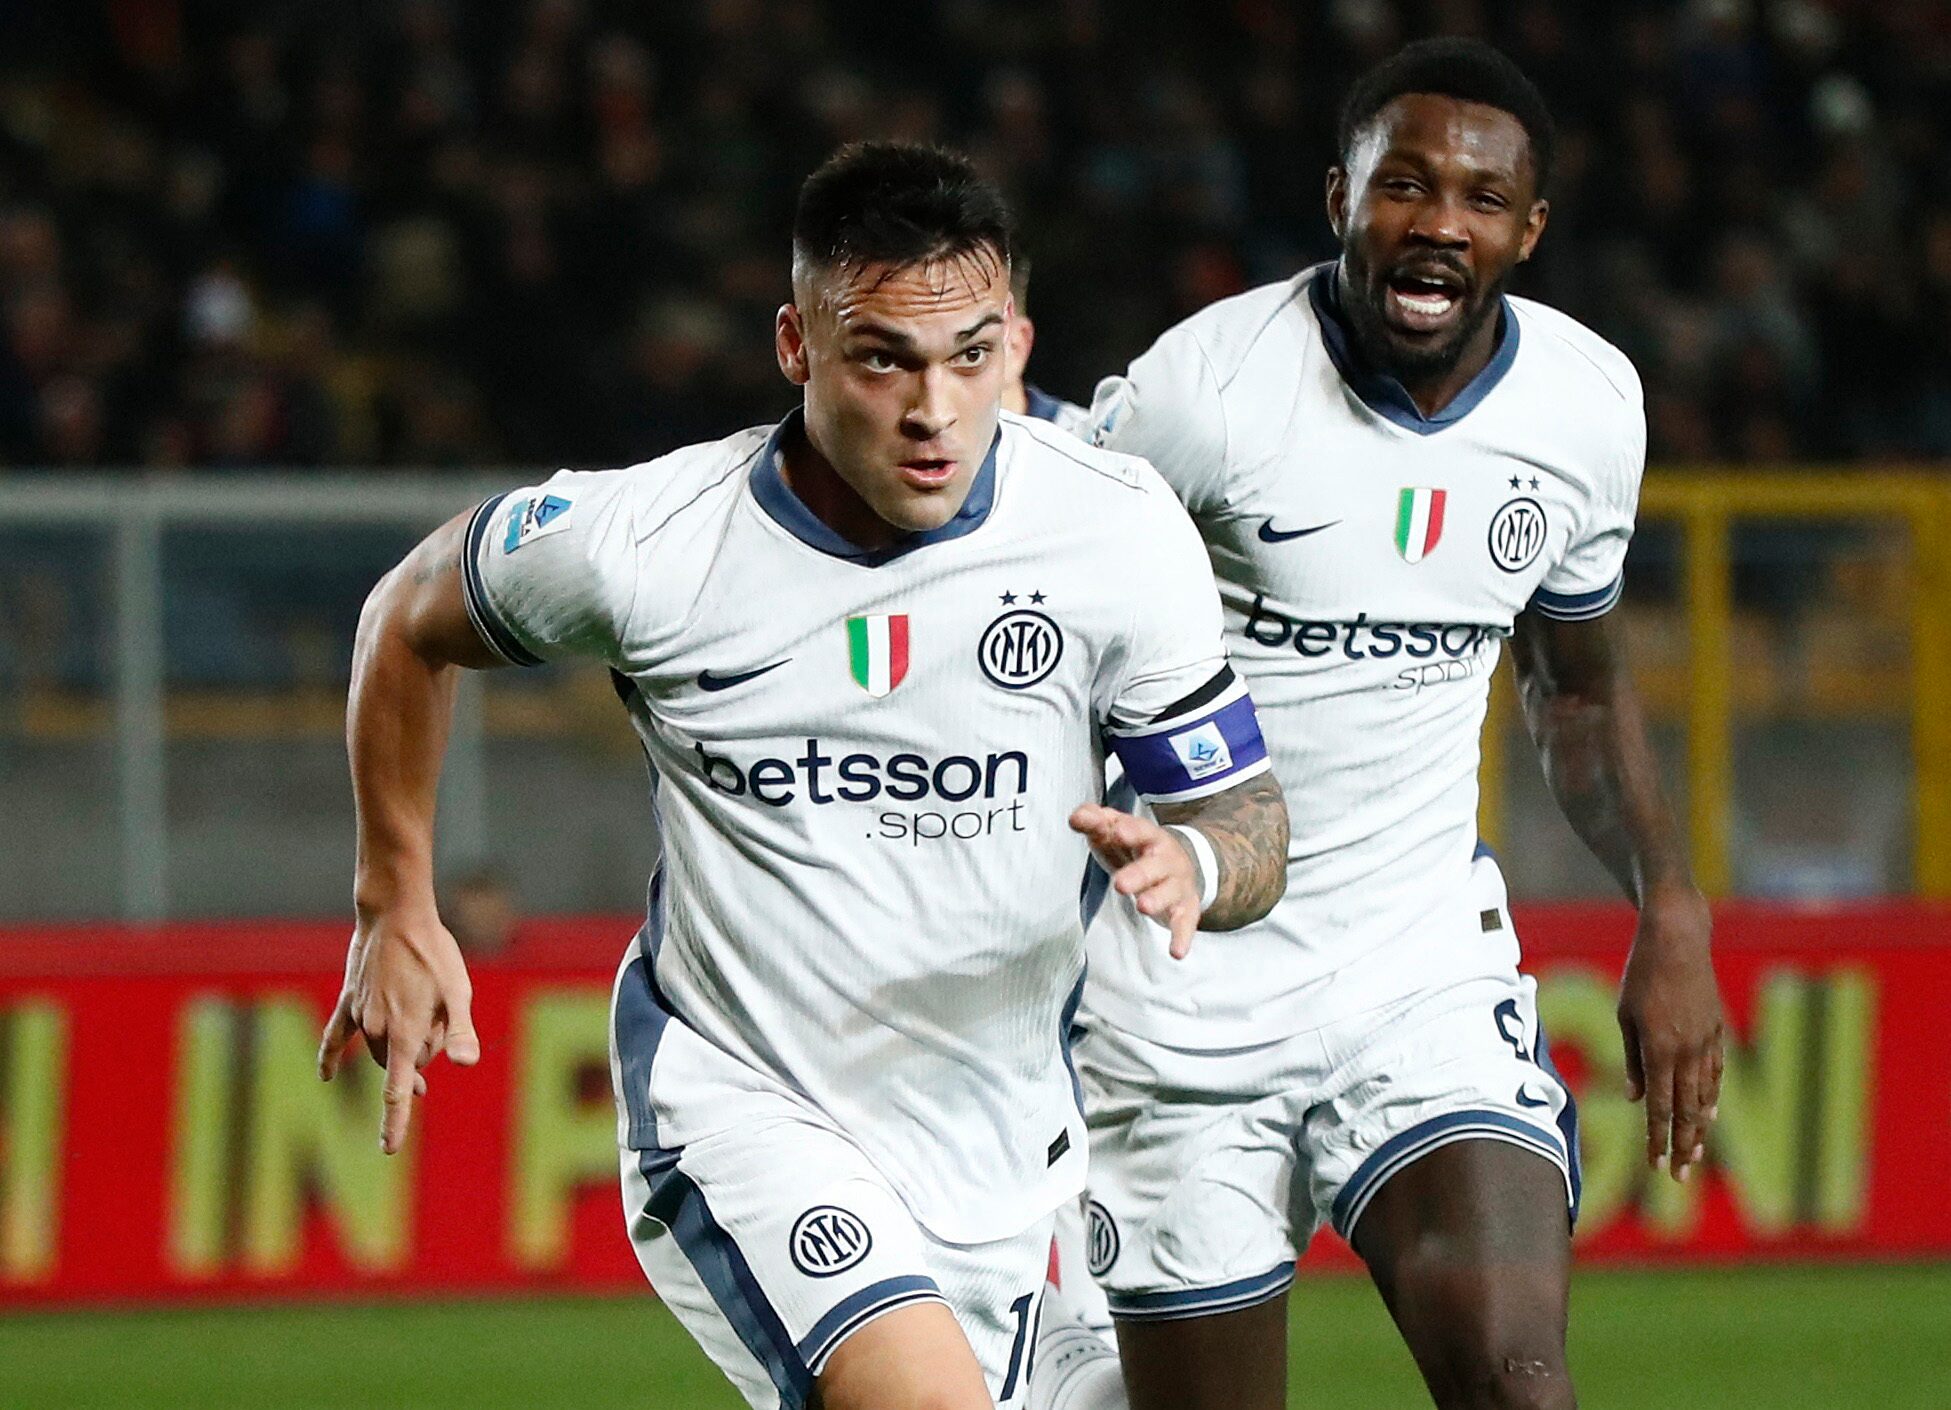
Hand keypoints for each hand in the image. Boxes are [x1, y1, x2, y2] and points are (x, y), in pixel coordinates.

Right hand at [318, 899, 480, 1153]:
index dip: (394, 1122)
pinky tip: (326, 1075)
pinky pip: (335, 1035)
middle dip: (421, 1060)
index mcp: (404, 1034)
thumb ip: (459, 1030)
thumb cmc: (434, 953)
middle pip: (401, 1064)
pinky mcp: (349, 1000)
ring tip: (425, 1013)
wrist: (396, 915)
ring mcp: (360, 1016)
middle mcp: (377, 1031)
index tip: (387, 1149)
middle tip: (441, 1025)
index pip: (396, 1090)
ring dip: (400, 1047)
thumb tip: (466, 1064)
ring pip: (381, 1049)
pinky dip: (332, 1055)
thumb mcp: (457, 991)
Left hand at [1070, 803, 1201, 958]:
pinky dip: (1182, 937)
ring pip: (1170, 892)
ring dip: (1157, 900)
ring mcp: (1177, 884)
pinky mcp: (1185, 909)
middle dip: (1139, 874)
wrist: (1179, 863)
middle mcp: (1167, 860)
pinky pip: (1185, 923)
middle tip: (1120, 883)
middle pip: (1155, 865)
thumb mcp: (1115, 833)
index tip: (1117, 831)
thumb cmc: (1137, 849)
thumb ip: (1095, 823)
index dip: (1130, 830)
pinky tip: (1176, 952)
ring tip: (1142, 907)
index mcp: (1149, 837)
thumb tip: (1076, 817)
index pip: (1141, 830)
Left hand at [1616, 885, 1722, 1182]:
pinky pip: (1715, 1074)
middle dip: (1682, 1146)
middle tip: (1678, 1175)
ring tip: (1694, 1155)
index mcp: (1660, 1049)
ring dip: (1698, 1129)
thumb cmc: (1641, 976)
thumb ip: (1633, 1060)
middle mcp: (1687, 1051)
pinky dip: (1711, 1098)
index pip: (1660, 1106)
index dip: (1658, 1138)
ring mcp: (1706, 1042)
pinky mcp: (1717, 1032)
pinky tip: (1708, 1115)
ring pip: (1705, 1096)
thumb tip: (1638, 1100)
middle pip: (1686, 1110)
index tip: (1655, 1164)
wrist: (1677, 940)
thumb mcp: (1625, 1016)